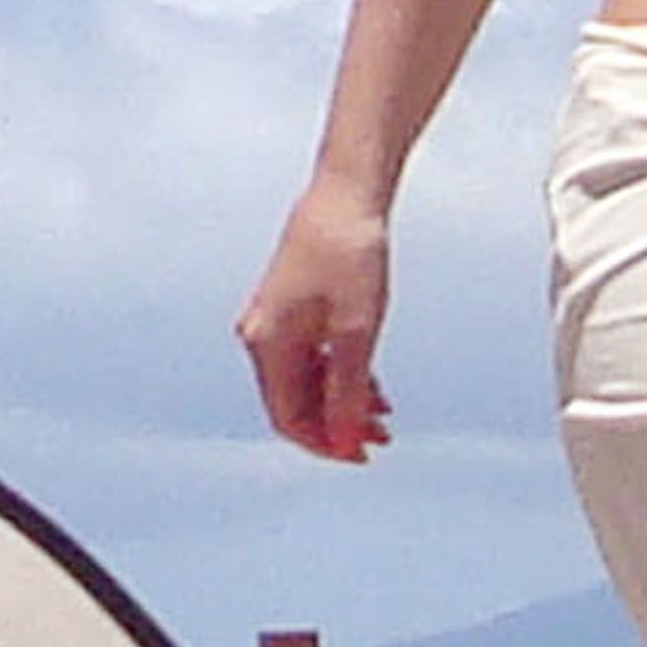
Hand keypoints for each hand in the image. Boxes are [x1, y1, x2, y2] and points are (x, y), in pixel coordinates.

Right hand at [236, 184, 394, 462]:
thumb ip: (348, 390)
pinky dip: (339, 373)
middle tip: (381, 438)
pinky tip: (373, 385)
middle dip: (337, 424)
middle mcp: (262, 335)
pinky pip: (311, 355)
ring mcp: (274, 319)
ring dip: (342, 400)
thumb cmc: (351, 254)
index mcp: (268, 344)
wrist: (348, 191)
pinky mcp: (292, 304)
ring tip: (384, 415)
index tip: (363, 454)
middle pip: (296, 401)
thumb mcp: (358, 331)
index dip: (325, 442)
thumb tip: (343, 439)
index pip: (289, 417)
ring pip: (306, 379)